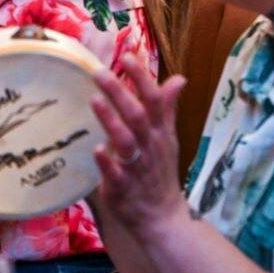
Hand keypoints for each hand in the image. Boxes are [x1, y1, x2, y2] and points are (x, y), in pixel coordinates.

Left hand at [91, 55, 190, 237]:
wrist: (162, 217)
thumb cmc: (159, 170)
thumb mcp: (168, 138)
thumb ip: (168, 107)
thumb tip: (179, 78)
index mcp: (160, 132)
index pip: (156, 100)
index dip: (143, 78)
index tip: (128, 55)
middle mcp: (150, 146)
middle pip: (138, 116)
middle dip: (120, 93)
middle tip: (99, 72)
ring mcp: (136, 167)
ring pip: (126, 142)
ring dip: (111, 121)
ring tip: (94, 101)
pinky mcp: (122, 188)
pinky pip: (115, 174)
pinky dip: (107, 162)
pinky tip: (96, 149)